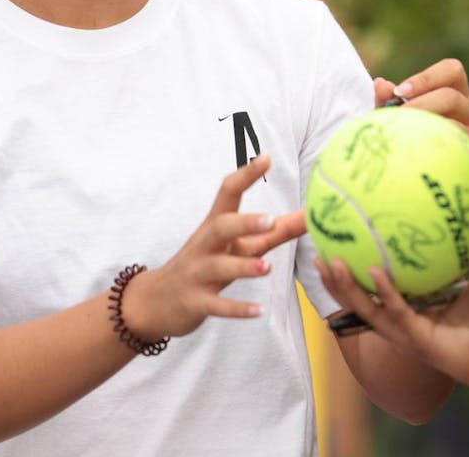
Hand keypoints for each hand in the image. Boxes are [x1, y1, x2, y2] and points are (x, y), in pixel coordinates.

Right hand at [124, 155, 306, 338]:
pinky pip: (216, 305)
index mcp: (216, 226)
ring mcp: (198, 274)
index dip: (246, 175)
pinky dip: (236, 308)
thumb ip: (276, 231)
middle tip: (270, 220)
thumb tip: (311, 215)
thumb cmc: (207, 264)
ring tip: (267, 268)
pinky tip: (258, 312)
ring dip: (243, 267)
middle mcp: (206, 245)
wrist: (156, 301)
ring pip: (219, 267)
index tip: (266, 158)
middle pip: (221, 226)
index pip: (228, 193)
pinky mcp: (196, 302)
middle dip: (243, 222)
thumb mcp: (239, 245)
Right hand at [314, 233, 468, 397]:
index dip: (350, 277)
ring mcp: (407, 335)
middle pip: (357, 304)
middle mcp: (401, 326)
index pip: (371, 294)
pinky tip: (374, 271)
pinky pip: (397, 313)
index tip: (335, 248)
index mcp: (409, 313)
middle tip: (317, 255)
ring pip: (367, 311)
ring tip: (330, 262)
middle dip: (334, 283)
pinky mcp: (419, 341)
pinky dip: (385, 292)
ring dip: (346, 288)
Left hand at [376, 59, 468, 145]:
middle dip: (421, 104)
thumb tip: (381, 85)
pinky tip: (414, 153)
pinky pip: (455, 149)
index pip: (452, 70)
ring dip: (425, 127)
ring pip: (455, 124)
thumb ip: (386, 98)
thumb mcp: (394, 114)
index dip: (427, 78)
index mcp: (457, 92)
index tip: (399, 91)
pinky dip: (432, 147)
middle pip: (452, 97)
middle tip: (397, 115)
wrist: (411, 172)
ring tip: (402, 135)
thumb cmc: (404, 134)